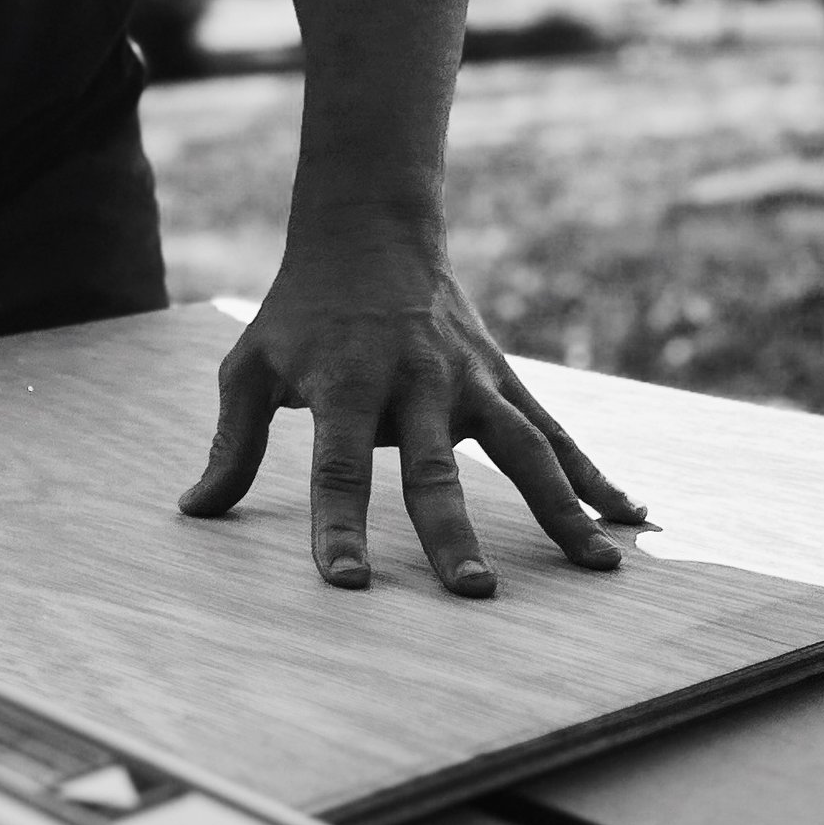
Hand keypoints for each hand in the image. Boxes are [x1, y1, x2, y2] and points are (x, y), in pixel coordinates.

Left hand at [177, 214, 647, 594]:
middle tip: (472, 591)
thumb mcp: (251, 366)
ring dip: (561, 507)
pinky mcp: (504, 380)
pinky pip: (555, 432)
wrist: (370, 234)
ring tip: (597, 565)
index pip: (336, 468)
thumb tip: (195, 511)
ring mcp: (470, 381)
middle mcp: (414, 383)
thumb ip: (232, 443)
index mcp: (344, 384)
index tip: (345, 583)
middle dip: (453, 531)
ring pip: (523, 449)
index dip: (338, 526)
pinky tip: (628, 516)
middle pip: (434, 468)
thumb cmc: (300, 314)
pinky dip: (594, 473)